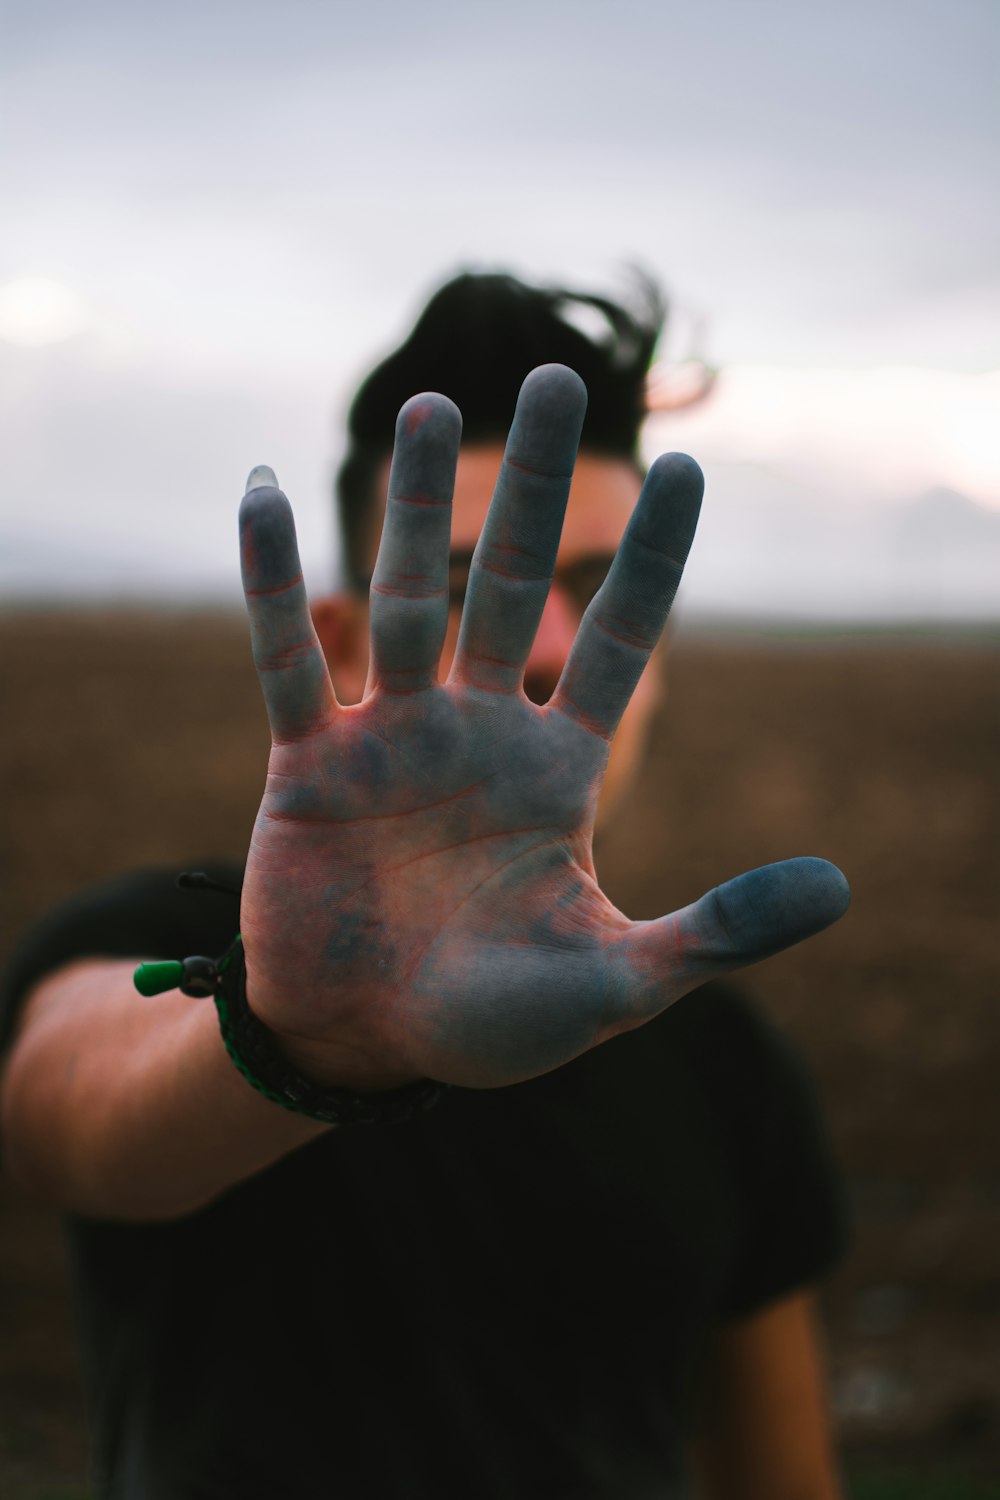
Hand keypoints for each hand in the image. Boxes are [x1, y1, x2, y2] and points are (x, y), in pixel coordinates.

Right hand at [238, 365, 848, 1090]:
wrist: (367, 1045)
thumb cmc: (494, 1021)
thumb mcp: (618, 983)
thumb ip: (719, 932)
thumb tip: (841, 887)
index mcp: (558, 769)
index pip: (620, 641)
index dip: (651, 560)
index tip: (685, 468)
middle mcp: (479, 730)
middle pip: (513, 587)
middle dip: (535, 490)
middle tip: (558, 381)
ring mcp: (391, 737)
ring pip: (406, 598)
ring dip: (409, 505)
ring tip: (430, 407)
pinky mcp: (309, 762)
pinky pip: (287, 659)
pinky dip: (272, 583)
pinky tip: (263, 492)